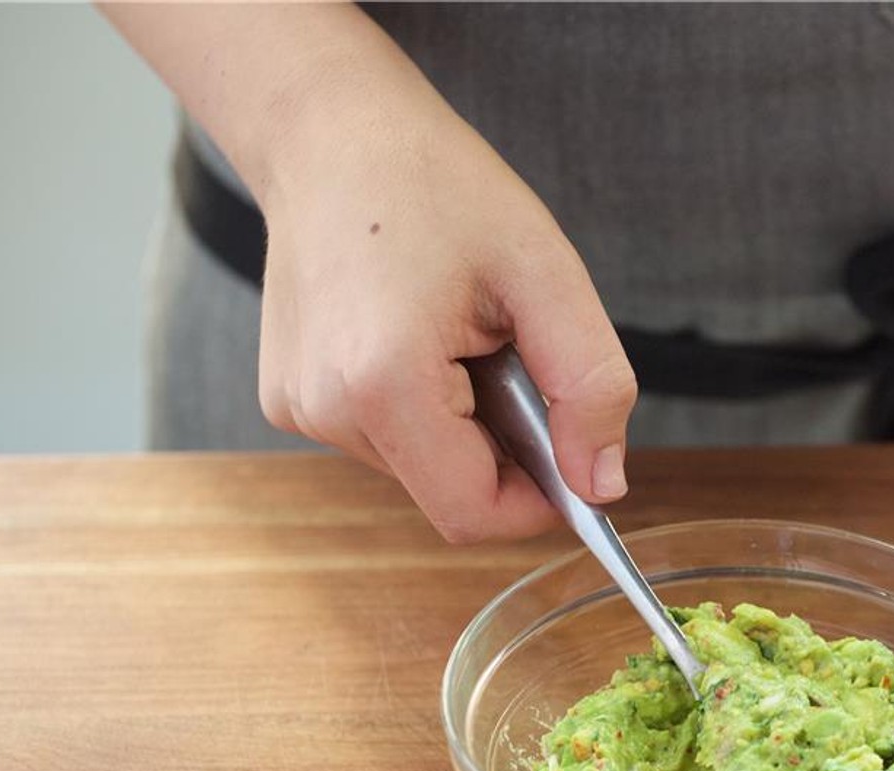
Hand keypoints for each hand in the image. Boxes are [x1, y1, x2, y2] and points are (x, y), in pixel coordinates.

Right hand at [256, 78, 635, 542]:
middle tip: (507, 354)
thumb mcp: (545, 274)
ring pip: (420, 470)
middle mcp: (324, 409)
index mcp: (382, 384)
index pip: (474, 514)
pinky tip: (417, 337)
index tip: (570, 446)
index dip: (539, 500)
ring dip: (463, 426)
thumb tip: (603, 485)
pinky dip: (423, 408)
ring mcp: (297, 408)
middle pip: (449, 494)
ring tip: (457, 335)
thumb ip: (590, 387)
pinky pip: (385, 439)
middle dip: (503, 449)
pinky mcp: (289, 399)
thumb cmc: (437, 186)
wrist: (331, 132)